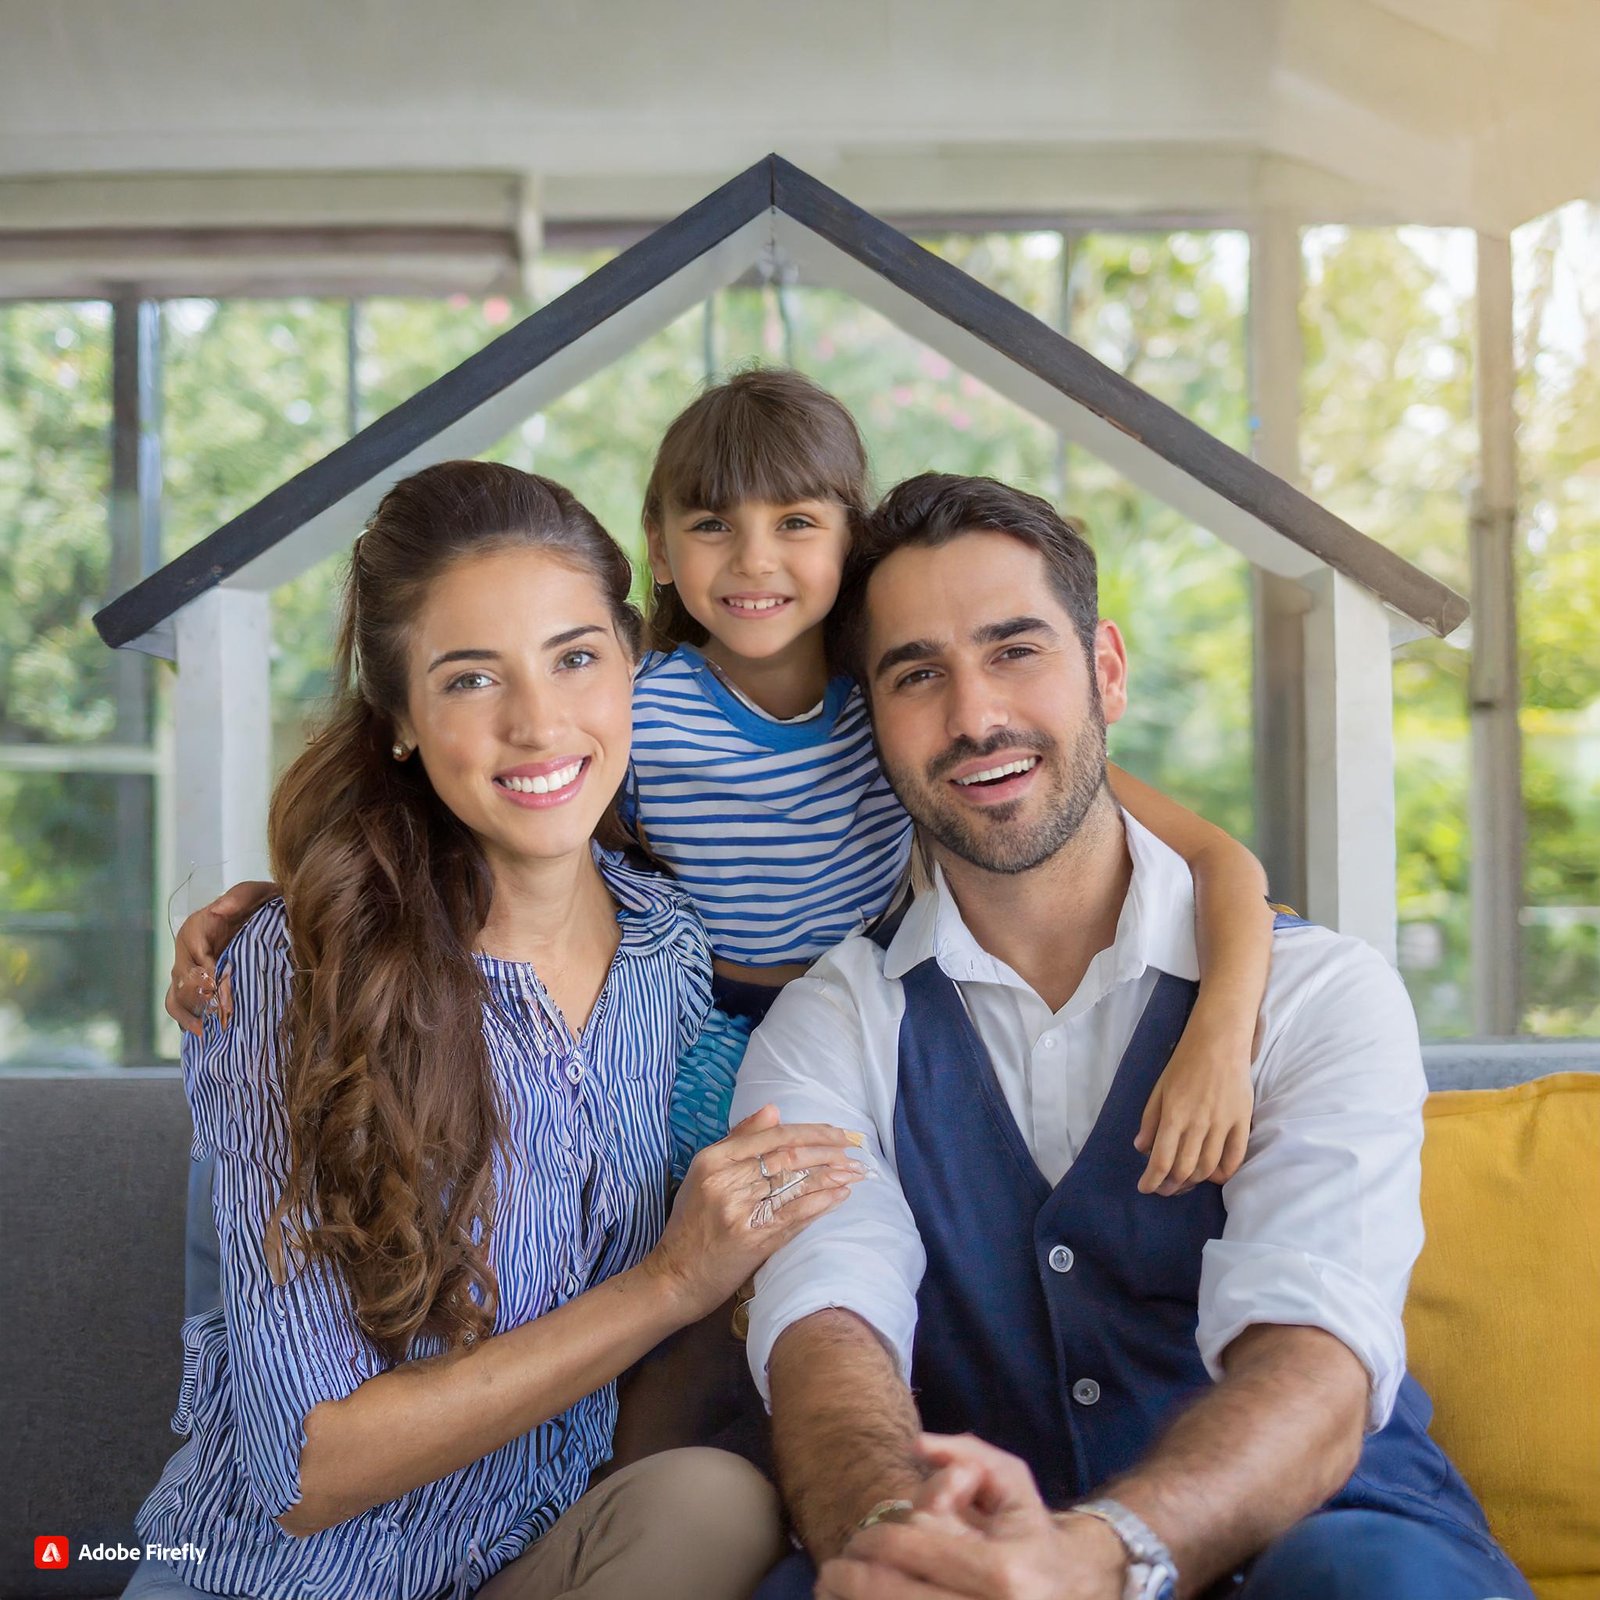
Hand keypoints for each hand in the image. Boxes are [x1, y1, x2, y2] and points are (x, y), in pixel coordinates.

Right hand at [164, 880, 277, 1034]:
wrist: (264, 913)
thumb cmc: (259, 903)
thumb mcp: (255, 893)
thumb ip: (239, 898)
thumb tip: (220, 909)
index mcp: (196, 928)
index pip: (197, 955)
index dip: (208, 973)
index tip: (219, 989)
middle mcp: (187, 950)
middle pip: (184, 978)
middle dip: (200, 997)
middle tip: (221, 1015)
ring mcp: (188, 969)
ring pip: (176, 994)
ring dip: (188, 1012)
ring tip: (203, 1031)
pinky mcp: (195, 983)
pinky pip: (180, 1003)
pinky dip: (185, 1019)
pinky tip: (199, 1034)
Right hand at [643, 1105, 866, 1321]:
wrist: (676, 1276)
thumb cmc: (692, 1223)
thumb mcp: (703, 1174)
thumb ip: (738, 1140)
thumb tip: (773, 1110)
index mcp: (712, 1160)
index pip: (771, 1136)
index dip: (810, 1132)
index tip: (836, 1132)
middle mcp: (725, 1182)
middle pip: (787, 1158)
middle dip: (828, 1151)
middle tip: (854, 1149)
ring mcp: (740, 1211)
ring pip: (795, 1184)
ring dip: (831, 1175)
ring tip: (854, 1171)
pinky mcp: (753, 1239)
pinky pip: (795, 1215)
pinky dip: (821, 1202)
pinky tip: (840, 1195)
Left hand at [817, 1433, 1124, 1598]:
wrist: (1075, 1591)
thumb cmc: (1030, 1533)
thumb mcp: (1011, 1482)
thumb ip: (967, 1454)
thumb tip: (919, 1444)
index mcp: (1003, 1572)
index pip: (913, 1550)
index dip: (873, 1542)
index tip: (857, 1540)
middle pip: (896, 1596)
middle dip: (852, 1581)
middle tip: (832, 1573)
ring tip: (835, 1592)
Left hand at [1132, 1000, 1252, 1195]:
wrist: (1220, 1040)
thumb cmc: (1185, 1062)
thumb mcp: (1159, 1088)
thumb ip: (1150, 1120)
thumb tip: (1142, 1149)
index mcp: (1174, 1114)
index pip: (1162, 1160)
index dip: (1152, 1180)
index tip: (1145, 1188)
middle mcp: (1198, 1123)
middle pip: (1185, 1169)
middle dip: (1171, 1186)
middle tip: (1164, 1190)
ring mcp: (1223, 1124)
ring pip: (1208, 1167)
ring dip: (1194, 1182)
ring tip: (1184, 1184)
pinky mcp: (1243, 1121)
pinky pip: (1235, 1157)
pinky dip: (1224, 1173)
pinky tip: (1213, 1176)